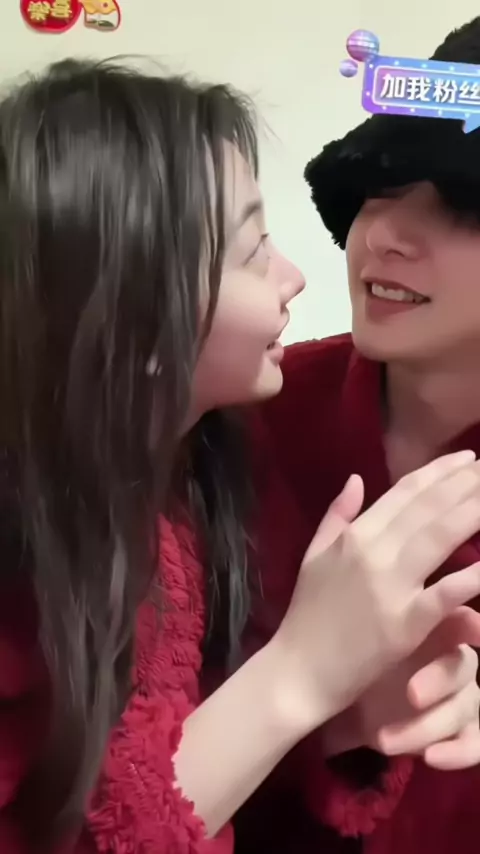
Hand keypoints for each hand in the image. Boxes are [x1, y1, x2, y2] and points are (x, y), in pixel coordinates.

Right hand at [273, 451, 479, 732]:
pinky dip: (472, 575)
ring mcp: (390, 586)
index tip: (466, 458)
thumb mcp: (314, 556)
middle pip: (429, 508)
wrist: (298, 671)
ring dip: (473, 511)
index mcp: (354, 534)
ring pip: (440, 537)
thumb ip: (336, 515)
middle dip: (466, 484)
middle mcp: (373, 551)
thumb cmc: (307, 616)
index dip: (439, 471)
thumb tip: (356, 478)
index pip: (404, 493)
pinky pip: (446, 592)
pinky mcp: (406, 623)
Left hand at [321, 606, 479, 768]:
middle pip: (463, 666)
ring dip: (429, 725)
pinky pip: (475, 742)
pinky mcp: (460, 732)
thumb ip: (391, 623)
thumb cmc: (354, 663)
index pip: (464, 622)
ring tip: (385, 740)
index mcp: (434, 630)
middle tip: (411, 694)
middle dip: (438, 680)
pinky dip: (457, 752)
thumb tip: (413, 600)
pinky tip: (430, 758)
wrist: (338, 707)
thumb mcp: (363, 644)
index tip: (473, 628)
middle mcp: (453, 661)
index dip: (472, 626)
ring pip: (466, 707)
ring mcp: (461, 698)